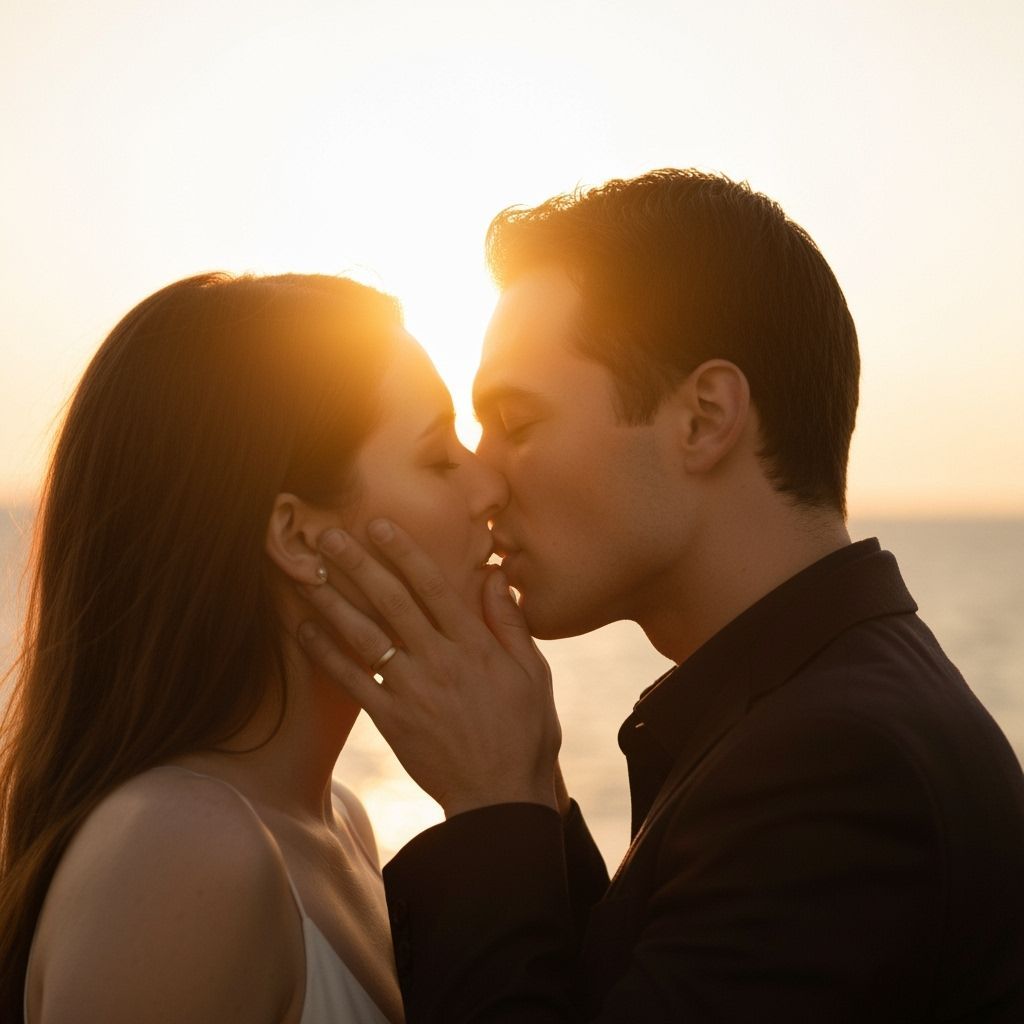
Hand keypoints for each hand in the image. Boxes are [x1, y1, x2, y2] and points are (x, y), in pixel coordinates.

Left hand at [297, 520, 561, 817]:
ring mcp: (411, 690)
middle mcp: (439, 660)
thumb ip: (509, 622)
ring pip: (365, 635)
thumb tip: (495, 575)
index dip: (404, 552)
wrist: (500, 798)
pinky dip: (326, 654)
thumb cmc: (524, 733)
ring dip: (333, 601)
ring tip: (305, 574)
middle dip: (357, 564)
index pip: (433, 587)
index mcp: (475, 645)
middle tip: (327, 534)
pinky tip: (304, 630)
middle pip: (391, 601)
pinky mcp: (391, 719)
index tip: (379, 524)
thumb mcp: (533, 673)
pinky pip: (352, 681)